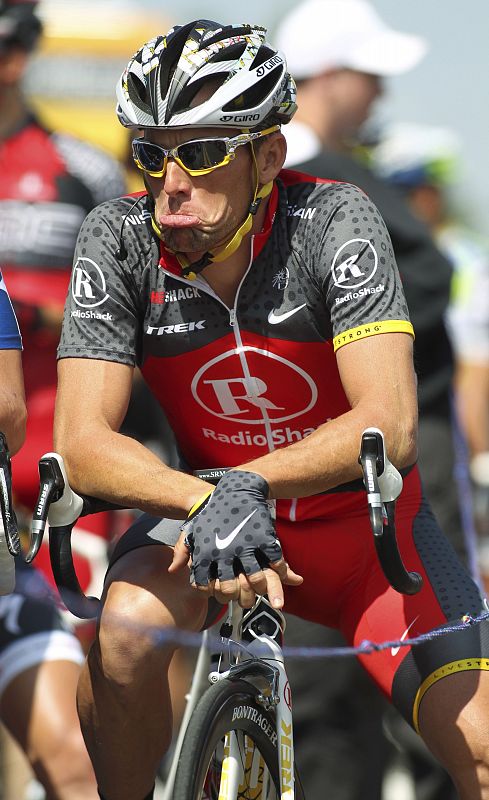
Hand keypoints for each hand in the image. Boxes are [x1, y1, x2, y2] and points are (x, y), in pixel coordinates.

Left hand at [169, 470, 302, 607]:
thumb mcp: (192, 529)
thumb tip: (173, 571)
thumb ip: (182, 551)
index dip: (214, 593)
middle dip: (238, 596)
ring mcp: (245, 545)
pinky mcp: (264, 538)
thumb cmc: (213, 510)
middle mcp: (224, 552)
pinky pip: (274, 562)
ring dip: (261, 587)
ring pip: (255, 579)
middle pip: (230, 589)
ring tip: (262, 587)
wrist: (236, 487)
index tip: (221, 591)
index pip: (206, 585)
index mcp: (205, 552)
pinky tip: (277, 572)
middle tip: (245, 595)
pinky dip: (279, 571)